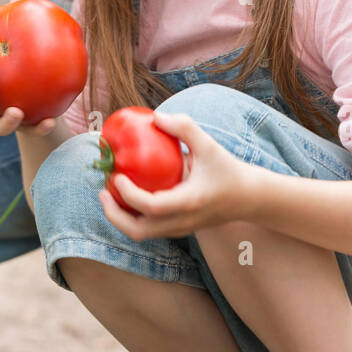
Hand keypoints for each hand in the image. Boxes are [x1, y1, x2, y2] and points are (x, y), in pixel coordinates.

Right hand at [0, 0, 56, 136]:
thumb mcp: (22, 41)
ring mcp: (3, 120)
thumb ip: (17, 22)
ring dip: (5, 121)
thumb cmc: (24, 59)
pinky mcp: (25, 131)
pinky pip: (31, 133)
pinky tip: (50, 120)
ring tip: (16, 111)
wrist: (43, 95)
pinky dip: (39, 128)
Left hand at [98, 112, 262, 238]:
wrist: (249, 199)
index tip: (117, 176)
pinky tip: (127, 194)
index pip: (151, 207)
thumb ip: (184, 127)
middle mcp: (182, 222)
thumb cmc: (228, 169)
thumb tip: (156, 116)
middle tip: (102, 191)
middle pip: (138, 232)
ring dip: (120, 217)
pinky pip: (149, 229)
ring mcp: (179, 230)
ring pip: (141, 234)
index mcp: (189, 203)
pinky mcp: (178, 230)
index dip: (128, 195)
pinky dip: (133, 216)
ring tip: (109, 194)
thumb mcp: (209, 145)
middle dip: (114, 215)